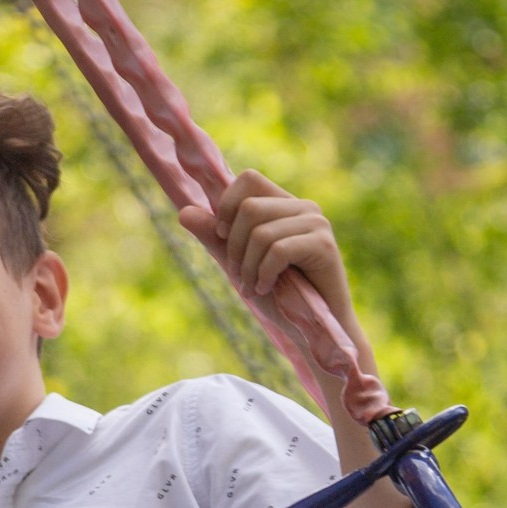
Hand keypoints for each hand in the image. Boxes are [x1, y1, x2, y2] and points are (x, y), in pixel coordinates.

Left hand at [180, 172, 359, 327]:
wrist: (315, 328)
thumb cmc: (281, 295)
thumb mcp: (239, 263)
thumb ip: (214, 237)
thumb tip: (183, 212)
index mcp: (284, 204)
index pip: (248, 179)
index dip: (227, 205)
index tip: (222, 238)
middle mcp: (304, 207)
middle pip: (249, 208)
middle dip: (233, 247)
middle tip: (239, 277)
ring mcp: (317, 223)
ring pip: (261, 232)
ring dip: (248, 267)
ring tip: (252, 289)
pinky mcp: (323, 245)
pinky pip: (278, 250)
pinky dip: (263, 274)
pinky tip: (266, 290)